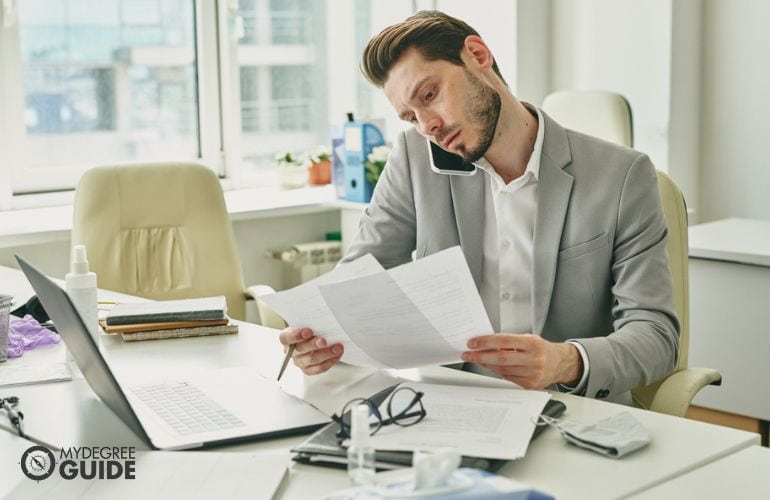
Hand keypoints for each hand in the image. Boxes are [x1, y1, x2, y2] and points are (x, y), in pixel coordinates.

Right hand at [278, 327, 343, 375]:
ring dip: (326, 353)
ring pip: (311, 359)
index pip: (285, 338)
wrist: (315, 339)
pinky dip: (330, 361)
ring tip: (337, 347)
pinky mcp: (309, 370)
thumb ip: (311, 322)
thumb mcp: (308, 324)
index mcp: (287, 338)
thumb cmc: (311, 329)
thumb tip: (323, 320)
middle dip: (313, 344)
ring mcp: (300, 362)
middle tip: (324, 340)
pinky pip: (319, 368)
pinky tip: (338, 354)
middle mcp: (292, 352)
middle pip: (300, 349)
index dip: (295, 335)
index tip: (308, 331)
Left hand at [461, 333, 582, 388]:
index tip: (473, 342)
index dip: (486, 341)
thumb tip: (485, 343)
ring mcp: (532, 374)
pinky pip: (507, 378)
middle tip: (467, 353)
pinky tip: (490, 366)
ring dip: (486, 364)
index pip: (504, 341)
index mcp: (533, 344)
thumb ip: (509, 341)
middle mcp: (534, 360)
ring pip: (502, 370)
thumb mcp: (528, 339)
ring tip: (476, 358)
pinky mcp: (529, 386)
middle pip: (501, 358)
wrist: (560, 364)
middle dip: (480, 356)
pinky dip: (496, 371)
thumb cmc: (541, 349)